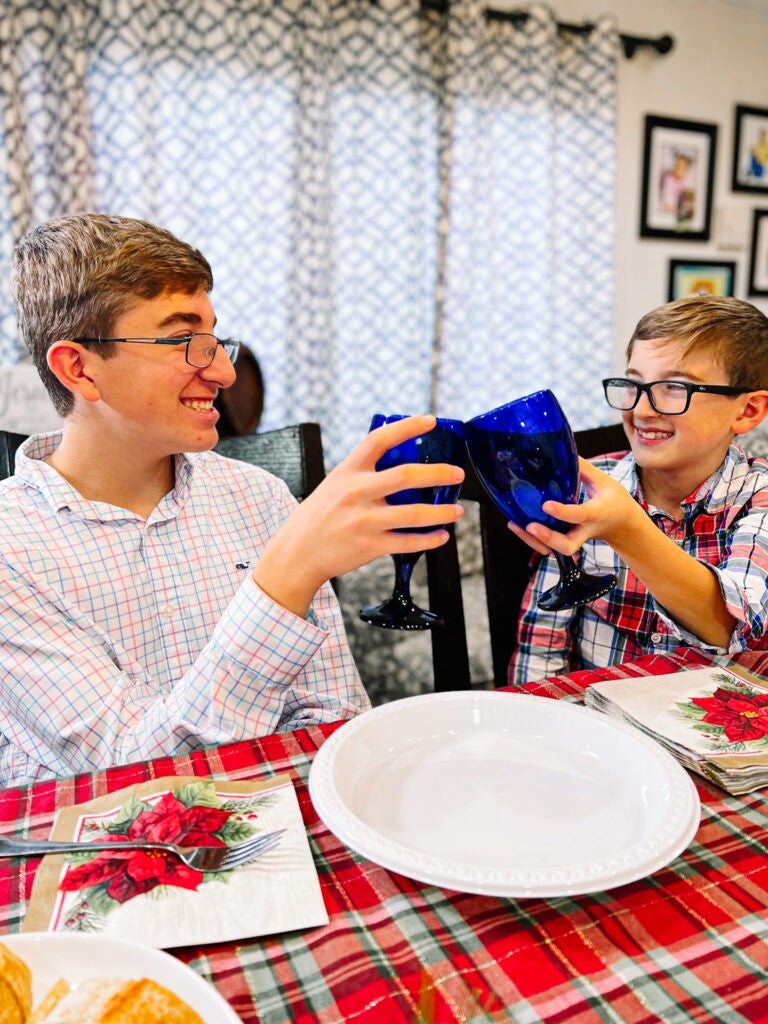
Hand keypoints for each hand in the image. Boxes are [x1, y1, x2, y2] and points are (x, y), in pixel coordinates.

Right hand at [253, 415, 464, 615]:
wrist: (297, 553)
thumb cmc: (318, 517)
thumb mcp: (335, 485)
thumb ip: (363, 475)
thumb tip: (401, 469)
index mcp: (348, 471)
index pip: (380, 440)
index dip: (407, 427)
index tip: (430, 421)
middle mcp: (356, 492)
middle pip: (406, 476)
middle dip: (439, 473)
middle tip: (457, 474)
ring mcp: (364, 520)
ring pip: (414, 513)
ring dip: (441, 512)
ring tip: (456, 510)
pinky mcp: (370, 546)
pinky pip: (408, 542)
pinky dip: (429, 539)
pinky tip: (440, 536)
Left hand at [510, 457, 642, 555]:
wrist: (624, 526)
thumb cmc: (614, 501)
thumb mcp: (604, 481)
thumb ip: (583, 468)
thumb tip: (562, 449)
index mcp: (596, 513)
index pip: (579, 515)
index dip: (562, 512)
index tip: (546, 505)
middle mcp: (585, 530)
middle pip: (568, 545)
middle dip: (549, 539)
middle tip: (531, 527)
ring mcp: (576, 539)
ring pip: (555, 550)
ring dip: (535, 542)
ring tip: (516, 525)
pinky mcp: (567, 542)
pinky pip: (550, 548)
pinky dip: (533, 541)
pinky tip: (517, 526)